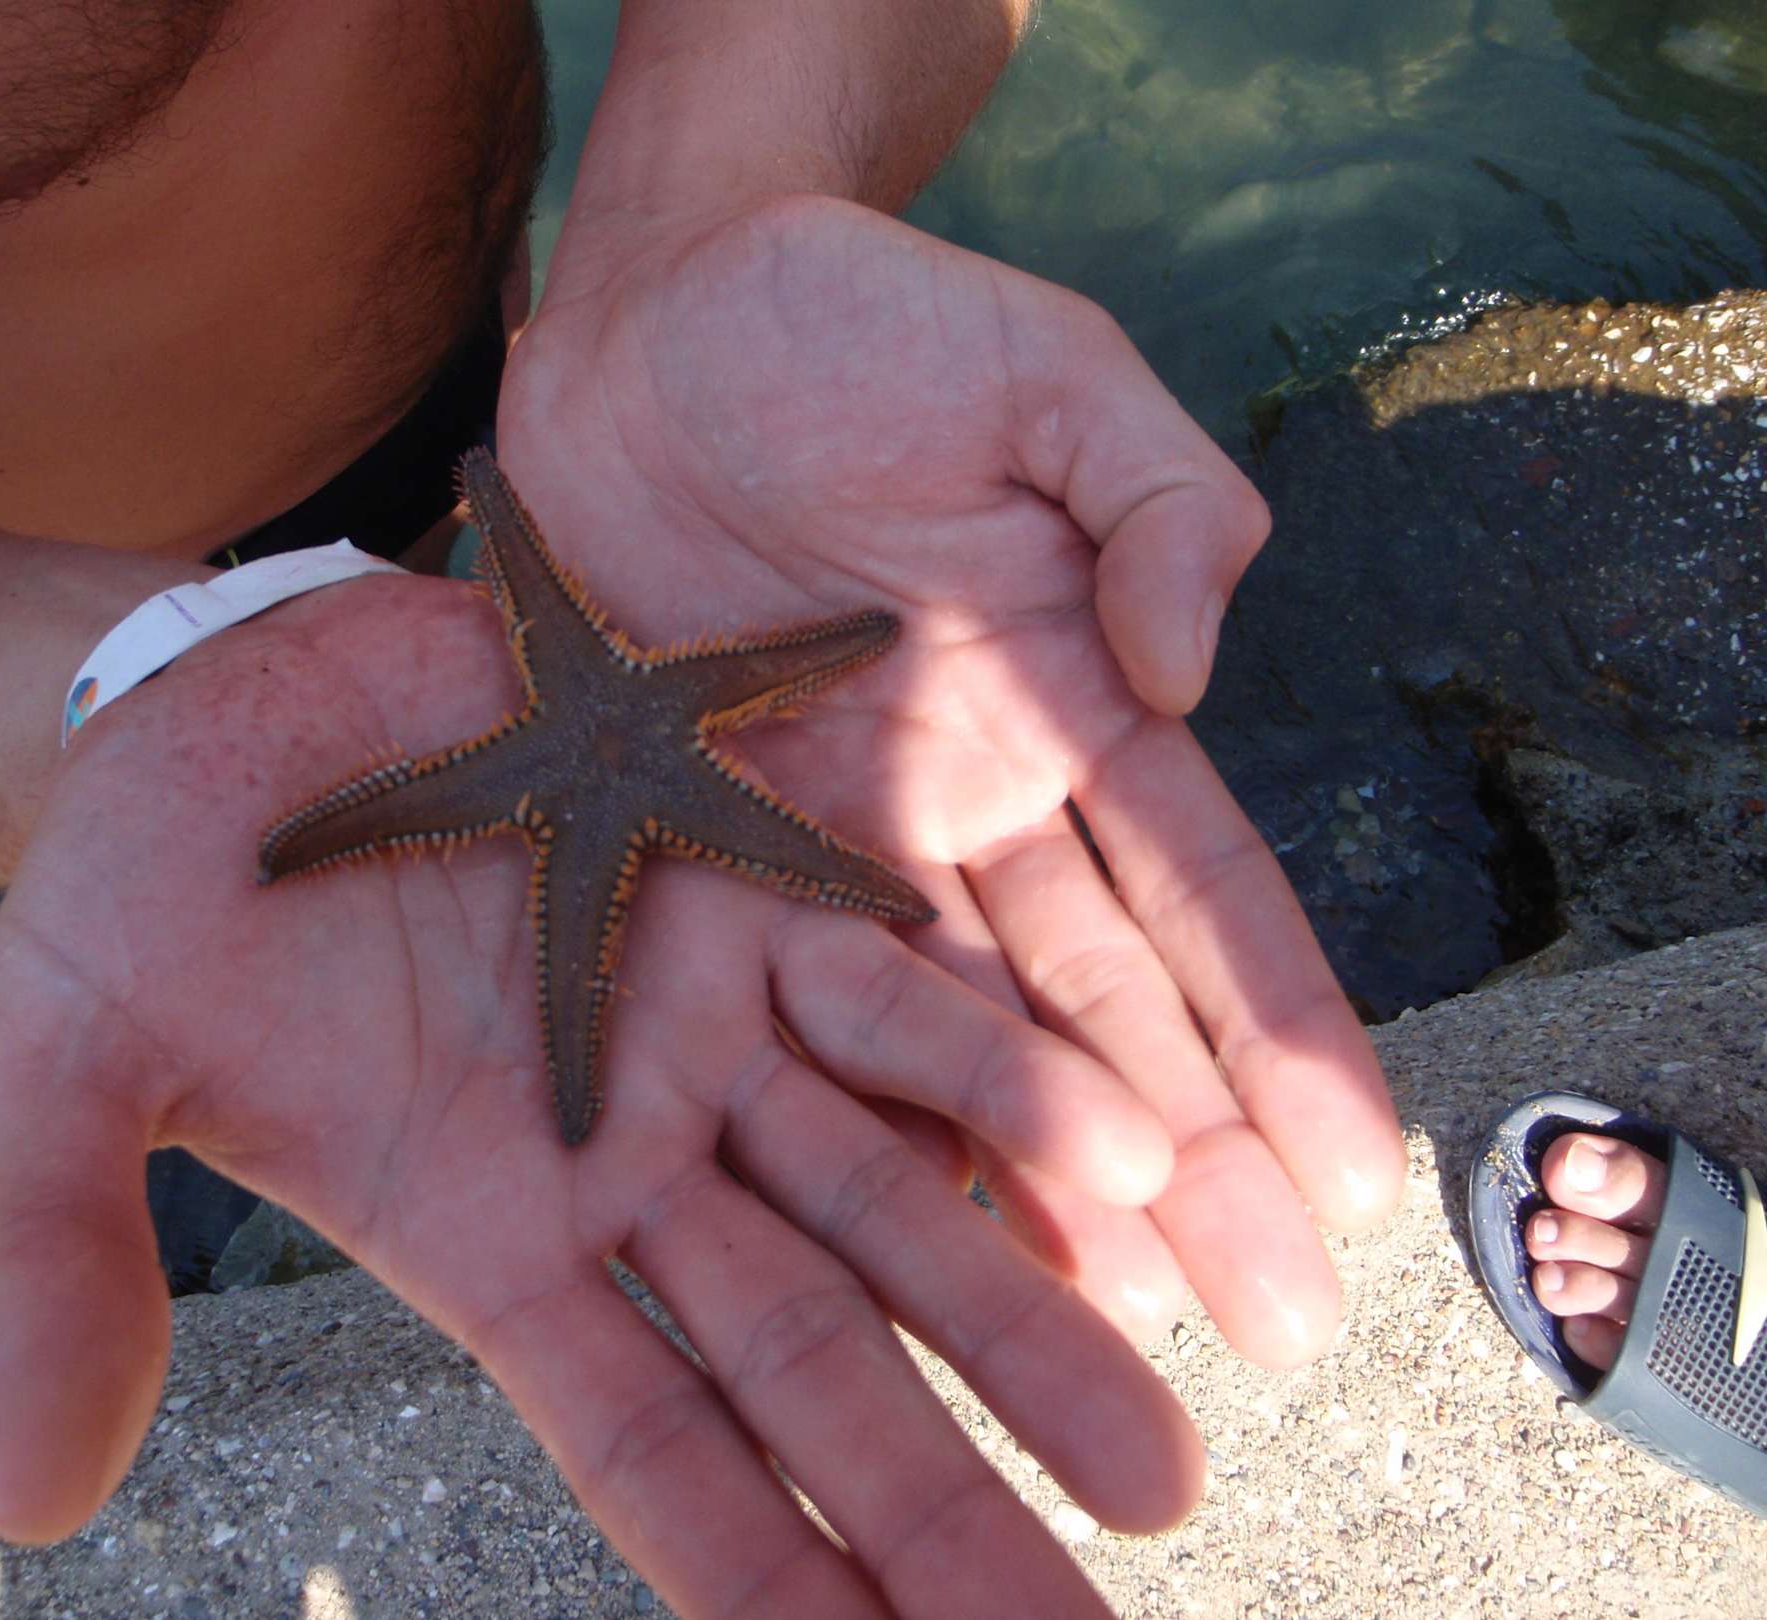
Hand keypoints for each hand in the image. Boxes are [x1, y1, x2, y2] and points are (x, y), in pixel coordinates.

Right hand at [0, 569, 1202, 1617]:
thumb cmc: (141, 874)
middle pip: (816, 1362)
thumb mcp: (67, 1060)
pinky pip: (903, 998)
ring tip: (1155, 1453)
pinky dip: (1007, 1083)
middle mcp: (629, 1160)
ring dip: (1027, 1316)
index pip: (650, 1452)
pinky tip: (1135, 1166)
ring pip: (898, 1199)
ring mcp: (705, 1023)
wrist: (239, 681)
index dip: (763, 1582)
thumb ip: (65, 1257)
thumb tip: (23, 1500)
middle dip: (944, 1503)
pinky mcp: (747, 878)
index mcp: (488, 1237)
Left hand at [499, 193, 1405, 1366]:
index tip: (1356, 1174)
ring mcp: (826, 836)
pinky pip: (757, 990)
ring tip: (1105, 1321)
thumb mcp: (1051, 379)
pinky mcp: (684, 836)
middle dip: (1190, 1162)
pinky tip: (885, 1230)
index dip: (1279, 1030)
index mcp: (1071, 703)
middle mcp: (963, 800)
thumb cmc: (864, 324)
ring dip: (1026, 1174)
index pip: (1199, 892)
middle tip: (1271, 1327)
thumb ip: (1157, 505)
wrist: (651, 315)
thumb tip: (1184, 673)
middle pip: (1091, 1004)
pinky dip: (822, 1104)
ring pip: (944, 1033)